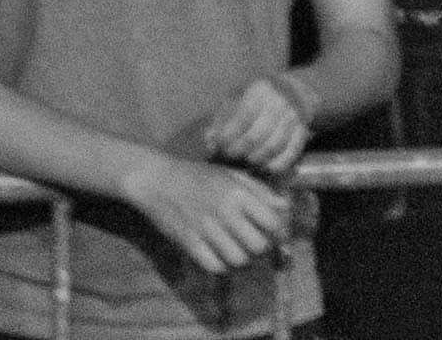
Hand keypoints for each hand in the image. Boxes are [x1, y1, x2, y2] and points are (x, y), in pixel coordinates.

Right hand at [117, 153, 292, 275]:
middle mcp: (225, 212)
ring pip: (238, 259)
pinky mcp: (188, 243)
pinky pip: (214, 266)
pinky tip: (220, 256)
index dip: (279, 231)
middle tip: (256, 243)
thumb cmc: (198, 175)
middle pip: (258, 245)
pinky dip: (221, 265)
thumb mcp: (232, 175)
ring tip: (239, 250)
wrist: (157, 180)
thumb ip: (259, 190)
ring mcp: (205, 229)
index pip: (272, 222)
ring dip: (242, 258)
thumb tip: (284, 206)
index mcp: (238, 193)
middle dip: (262, 247)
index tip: (276, 232)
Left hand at [190, 72, 311, 174]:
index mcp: (259, 90)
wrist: (290, 90)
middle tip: (231, 154)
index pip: (243, 116)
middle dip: (239, 150)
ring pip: (274, 146)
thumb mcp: (235, 99)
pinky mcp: (303, 131)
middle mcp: (279, 101)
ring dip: (256, 159)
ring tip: (246, 159)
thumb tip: (210, 142)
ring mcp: (293, 117)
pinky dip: (276, 164)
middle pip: (257, 136)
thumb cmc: (253, 99)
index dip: (229, 135)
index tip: (220, 144)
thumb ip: (220, 119)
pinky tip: (265, 166)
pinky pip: (291, 153)